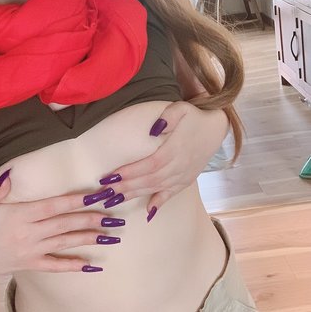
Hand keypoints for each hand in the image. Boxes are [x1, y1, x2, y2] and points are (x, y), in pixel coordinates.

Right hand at [0, 174, 121, 278]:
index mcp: (20, 215)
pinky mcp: (29, 264)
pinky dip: (72, 265)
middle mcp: (29, 233)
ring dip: (88, 238)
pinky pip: (54, 266)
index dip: (76, 199)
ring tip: (109, 235)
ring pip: (64, 243)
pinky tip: (90, 264)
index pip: (54, 205)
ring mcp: (31, 250)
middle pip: (65, 224)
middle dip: (90, 218)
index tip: (95, 195)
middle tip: (113, 214)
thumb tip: (10, 175)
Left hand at [99, 101, 228, 218]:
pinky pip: (171, 194)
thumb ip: (168, 117)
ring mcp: (184, 174)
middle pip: (151, 179)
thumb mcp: (181, 108)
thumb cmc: (194, 117)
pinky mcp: (186, 179)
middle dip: (127, 186)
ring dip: (136, 194)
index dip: (132, 171)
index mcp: (177, 148)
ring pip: (157, 188)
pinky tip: (147, 212)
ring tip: (115, 199)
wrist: (215, 128)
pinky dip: (159, 203)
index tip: (113, 175)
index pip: (151, 163)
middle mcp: (180, 165)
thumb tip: (154, 130)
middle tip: (106, 192)